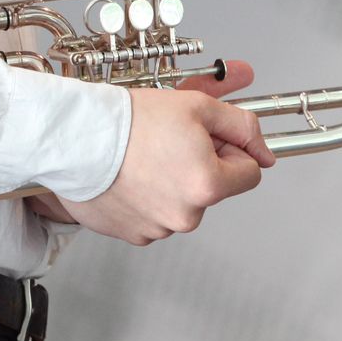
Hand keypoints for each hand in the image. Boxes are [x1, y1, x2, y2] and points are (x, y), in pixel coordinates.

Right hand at [28, 61, 274, 243]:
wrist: (76, 138)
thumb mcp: (198, 106)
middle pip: (212, 188)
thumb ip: (241, 126)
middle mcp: (186, 215)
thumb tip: (266, 150)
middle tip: (166, 141)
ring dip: (169, 182)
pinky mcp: (131, 234)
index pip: (249, 172)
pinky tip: (128, 175)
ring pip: (180, 203)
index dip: (230, 148)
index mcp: (209, 185)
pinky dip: (144, 197)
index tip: (206, 137)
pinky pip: (151, 215)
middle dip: (197, 165)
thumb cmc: (130, 121)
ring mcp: (157, 229)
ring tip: (141, 157)